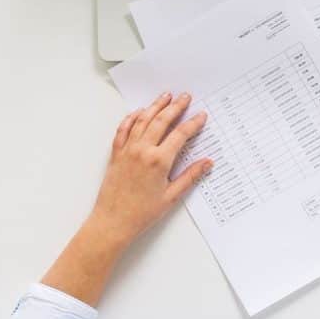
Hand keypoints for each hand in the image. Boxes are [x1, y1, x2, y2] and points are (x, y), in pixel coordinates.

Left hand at [90, 92, 212, 249]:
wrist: (112, 222)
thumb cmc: (141, 213)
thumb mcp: (171, 196)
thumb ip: (190, 176)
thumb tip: (207, 163)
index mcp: (159, 161)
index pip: (180, 134)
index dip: (193, 123)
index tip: (201, 116)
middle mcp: (143, 150)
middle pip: (162, 120)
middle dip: (176, 106)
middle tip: (185, 97)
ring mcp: (128, 150)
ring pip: (143, 120)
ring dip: (155, 106)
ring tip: (165, 96)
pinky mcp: (117, 153)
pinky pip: (124, 129)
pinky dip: (131, 117)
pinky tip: (138, 112)